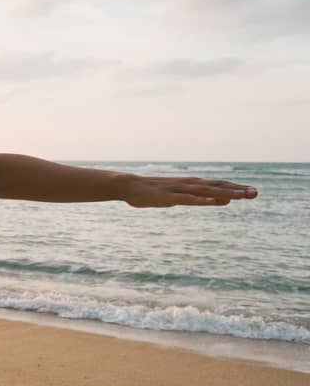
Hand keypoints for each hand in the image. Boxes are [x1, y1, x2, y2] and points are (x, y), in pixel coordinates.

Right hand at [121, 175, 257, 207]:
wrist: (129, 185)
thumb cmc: (151, 192)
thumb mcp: (178, 196)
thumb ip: (199, 198)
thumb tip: (221, 200)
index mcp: (191, 184)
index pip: (218, 185)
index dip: (236, 188)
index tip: (252, 191)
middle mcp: (189, 184)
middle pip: (217, 186)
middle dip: (237, 190)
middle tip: (256, 193)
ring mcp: (180, 190)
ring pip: (207, 191)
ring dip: (226, 193)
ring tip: (243, 196)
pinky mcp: (170, 197)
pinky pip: (189, 199)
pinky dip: (203, 199)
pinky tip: (216, 201)